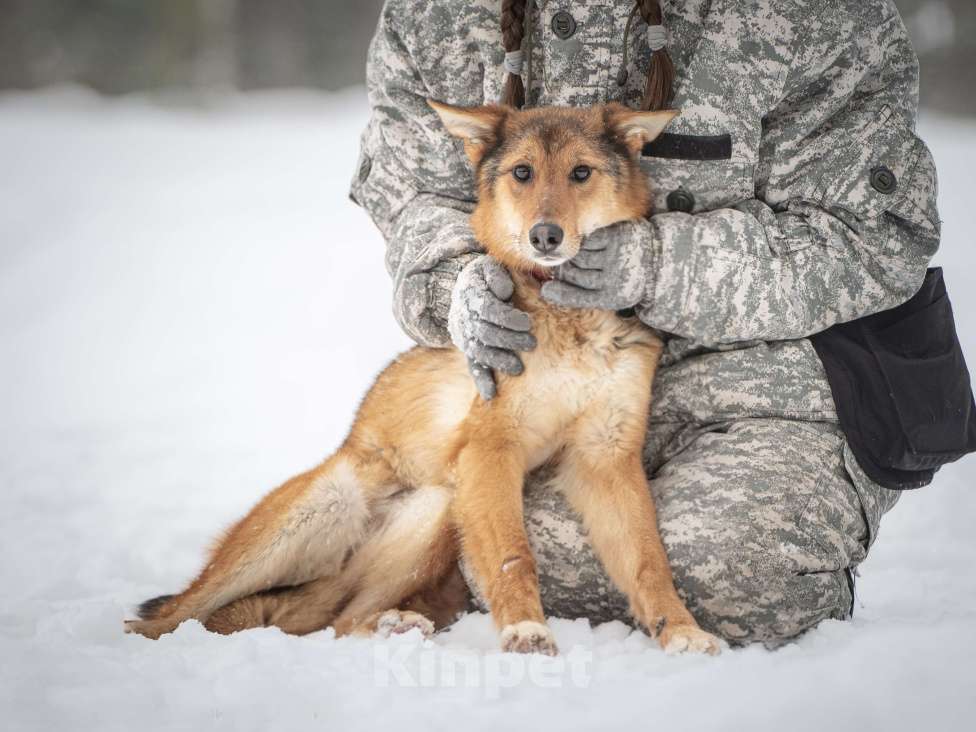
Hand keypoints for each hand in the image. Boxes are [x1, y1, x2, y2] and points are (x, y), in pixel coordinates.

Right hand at [448, 255, 535, 399]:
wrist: (465, 289)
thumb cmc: (487, 277)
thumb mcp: (490, 268)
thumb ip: (497, 275)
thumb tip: (504, 290)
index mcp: (472, 295)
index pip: (488, 309)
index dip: (507, 318)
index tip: (526, 322)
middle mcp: (465, 317)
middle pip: (485, 333)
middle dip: (509, 340)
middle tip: (531, 343)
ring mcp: (465, 335)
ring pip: (479, 351)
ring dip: (498, 361)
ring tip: (518, 368)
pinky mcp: (468, 349)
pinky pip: (472, 365)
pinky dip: (481, 380)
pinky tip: (490, 394)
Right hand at [541, 222, 651, 310]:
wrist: (658, 259)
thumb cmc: (624, 281)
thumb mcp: (606, 296)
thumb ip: (577, 295)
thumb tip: (546, 292)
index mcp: (612, 296)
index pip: (575, 296)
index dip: (559, 293)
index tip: (548, 289)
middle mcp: (615, 277)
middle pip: (574, 274)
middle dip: (567, 272)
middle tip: (568, 269)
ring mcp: (616, 255)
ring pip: (579, 256)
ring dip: (574, 256)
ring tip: (581, 258)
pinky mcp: (617, 237)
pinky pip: (588, 241)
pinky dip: (585, 244)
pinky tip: (590, 247)